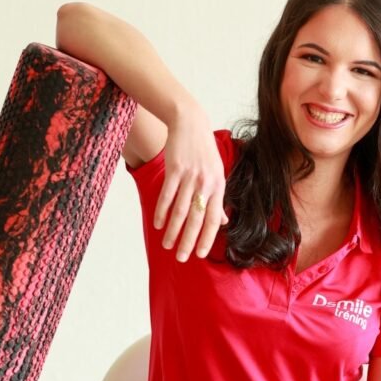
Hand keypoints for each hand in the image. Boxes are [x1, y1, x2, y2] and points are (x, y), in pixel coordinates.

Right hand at [153, 104, 228, 261]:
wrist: (190, 122)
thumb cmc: (204, 151)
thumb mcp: (217, 173)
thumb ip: (218, 199)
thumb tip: (222, 221)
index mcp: (219, 187)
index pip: (214, 219)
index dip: (207, 238)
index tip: (200, 254)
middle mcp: (206, 184)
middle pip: (197, 219)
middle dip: (188, 241)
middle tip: (181, 258)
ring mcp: (190, 176)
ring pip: (180, 210)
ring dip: (173, 230)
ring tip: (167, 246)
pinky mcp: (175, 169)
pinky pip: (167, 195)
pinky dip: (162, 211)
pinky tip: (158, 224)